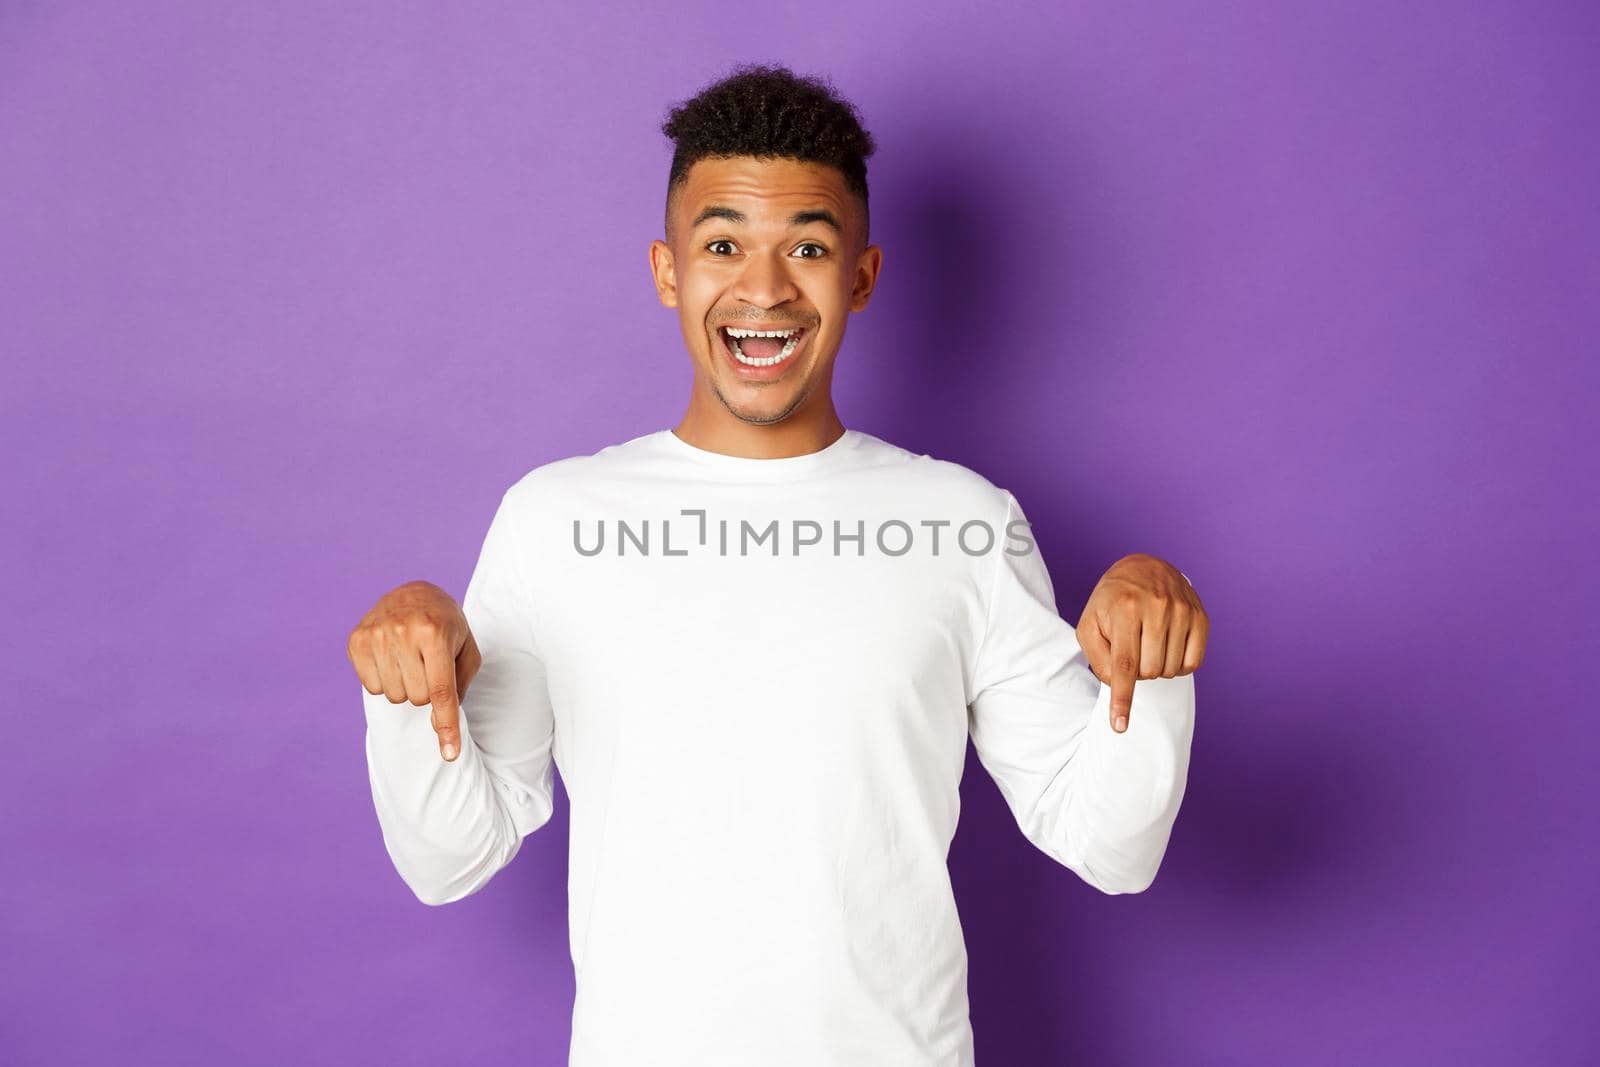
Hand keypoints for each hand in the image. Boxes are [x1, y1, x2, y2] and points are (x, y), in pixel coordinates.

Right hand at [347, 580, 480, 760]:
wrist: (413, 594)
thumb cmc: (446, 626)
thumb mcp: (466, 649)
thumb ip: (459, 687)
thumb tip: (440, 726)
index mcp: (435, 633)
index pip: (441, 692)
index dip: (446, 726)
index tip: (450, 755)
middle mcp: (404, 632)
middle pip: (417, 698)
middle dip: (427, 690)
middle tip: (428, 664)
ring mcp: (377, 634)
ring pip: (394, 696)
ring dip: (405, 686)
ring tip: (410, 658)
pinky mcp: (357, 640)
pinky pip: (371, 687)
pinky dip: (384, 680)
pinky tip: (391, 657)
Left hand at [1075, 554, 1207, 733]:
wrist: (1144, 568)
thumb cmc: (1111, 602)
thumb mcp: (1090, 624)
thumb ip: (1098, 658)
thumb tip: (1118, 685)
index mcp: (1124, 609)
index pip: (1124, 666)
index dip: (1123, 700)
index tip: (1120, 727)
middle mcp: (1156, 607)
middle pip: (1149, 672)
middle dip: (1137, 672)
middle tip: (1131, 649)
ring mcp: (1182, 611)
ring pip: (1171, 670)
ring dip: (1156, 667)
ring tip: (1147, 643)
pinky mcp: (1200, 617)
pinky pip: (1193, 663)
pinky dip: (1177, 665)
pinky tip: (1167, 648)